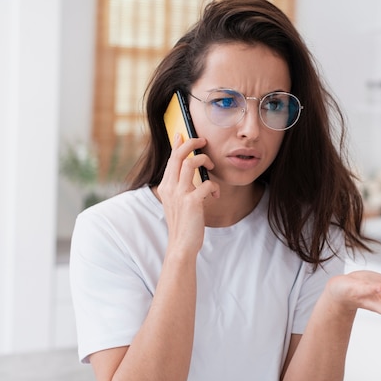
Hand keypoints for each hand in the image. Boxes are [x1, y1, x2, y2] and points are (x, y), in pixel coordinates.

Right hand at [157, 134, 218, 254]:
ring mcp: (180, 194)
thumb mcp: (177, 202)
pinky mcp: (192, 202)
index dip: (178, 144)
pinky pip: (207, 184)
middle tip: (203, 141)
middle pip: (179, 155)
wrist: (181, 245)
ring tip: (211, 166)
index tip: (183, 135)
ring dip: (204, 160)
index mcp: (165, 187)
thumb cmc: (183, 224)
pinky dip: (214, 187)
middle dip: (192, 143)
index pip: (170, 159)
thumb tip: (188, 171)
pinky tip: (215, 195)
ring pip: (190, 163)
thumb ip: (180, 187)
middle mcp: (170, 188)